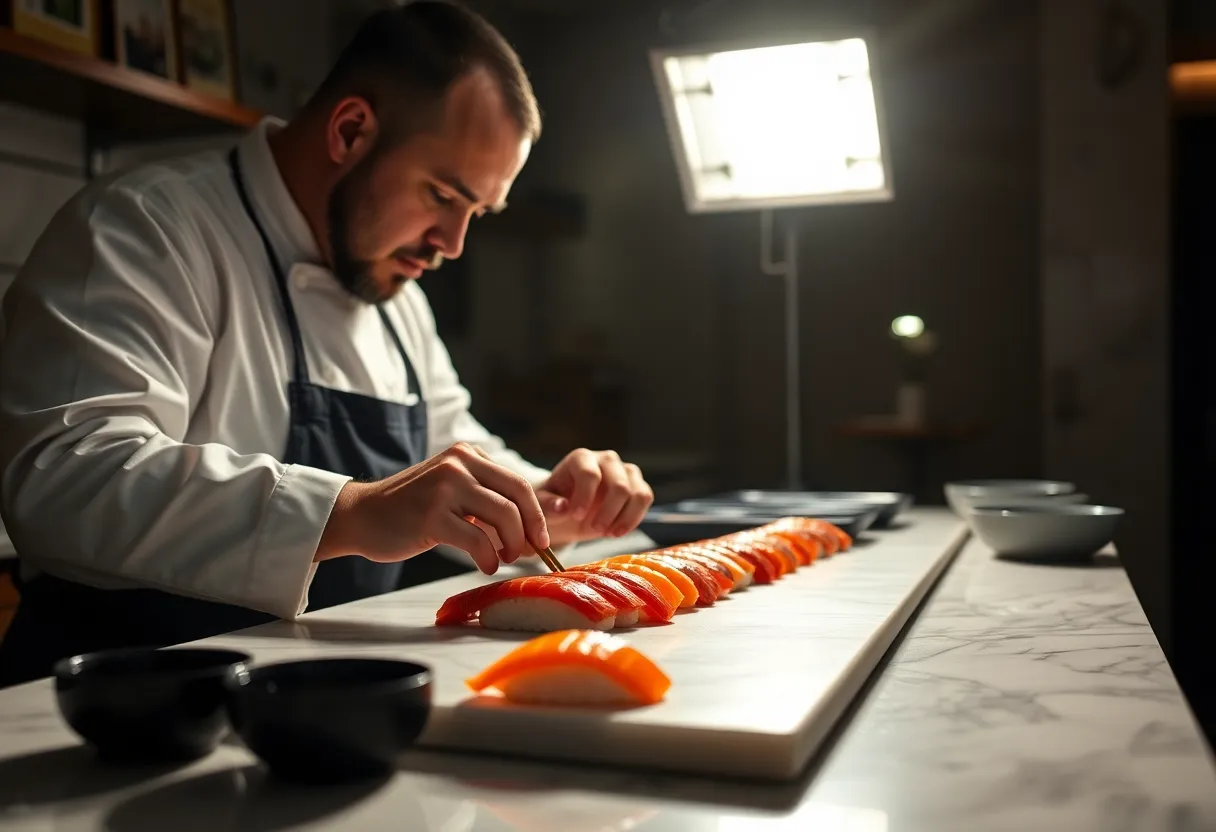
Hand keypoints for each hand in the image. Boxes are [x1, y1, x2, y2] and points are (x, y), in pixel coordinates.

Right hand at [315, 442, 548, 575]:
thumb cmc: (411, 509)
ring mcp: (445, 488)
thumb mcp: (450, 488)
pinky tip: (486, 565)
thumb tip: (530, 523)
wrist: (362, 515)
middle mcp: (458, 464)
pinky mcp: (432, 515)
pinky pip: (478, 540)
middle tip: (529, 551)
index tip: (541, 538)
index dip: (536, 513)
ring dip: (511, 544)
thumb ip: (484, 496)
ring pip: (503, 516)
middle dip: (531, 528)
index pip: (517, 482)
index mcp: (467, 455)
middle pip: (517, 496)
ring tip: (503, 558)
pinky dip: (489, 557)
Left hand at [533, 449, 654, 546]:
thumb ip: (549, 505)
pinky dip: (633, 518)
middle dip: (607, 513)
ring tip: (606, 533)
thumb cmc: (554, 503)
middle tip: (593, 530)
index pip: (589, 474)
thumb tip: (563, 507)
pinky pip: (645, 499)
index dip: (585, 497)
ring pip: (637, 492)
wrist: (569, 509)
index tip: (576, 516)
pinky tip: (616, 531)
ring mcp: (625, 470)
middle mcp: (606, 459)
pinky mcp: (638, 484)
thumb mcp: (544, 505)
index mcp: (581, 459)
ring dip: (623, 517)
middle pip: (618, 485)